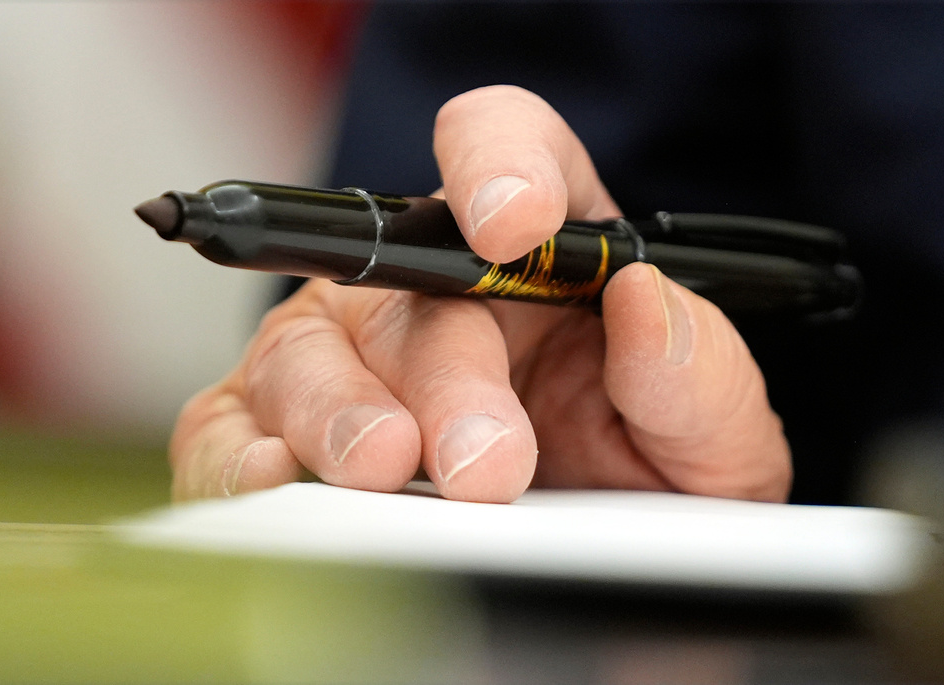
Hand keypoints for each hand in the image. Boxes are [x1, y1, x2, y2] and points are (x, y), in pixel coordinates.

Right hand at [169, 85, 790, 503]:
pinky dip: (244, 453)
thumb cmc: (645, 463)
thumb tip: (642, 305)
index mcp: (537, 248)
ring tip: (384, 469)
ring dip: (340, 413)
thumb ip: (698, 371)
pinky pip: (232, 425)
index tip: (518, 222)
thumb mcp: (711, 432)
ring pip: (307, 352)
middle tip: (484, 456)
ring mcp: (347, 354)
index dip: (500, 163)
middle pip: (403, 280)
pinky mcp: (279, 425)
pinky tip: (281, 478)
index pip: (505, 146)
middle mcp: (428, 286)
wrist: (596, 545)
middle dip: (445, 373)